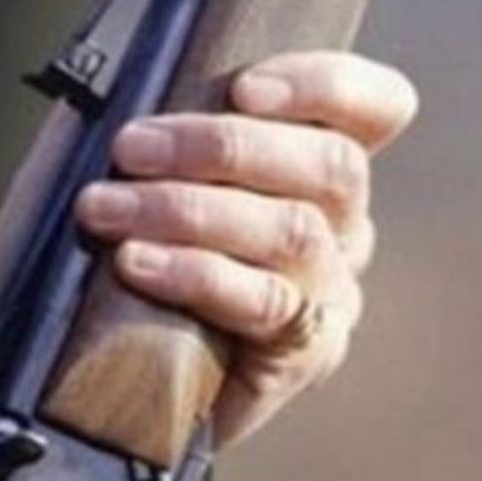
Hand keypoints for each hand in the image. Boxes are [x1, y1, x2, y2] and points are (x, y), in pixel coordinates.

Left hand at [75, 51, 417, 447]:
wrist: (145, 395)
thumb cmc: (147, 277)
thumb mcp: (167, 196)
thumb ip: (182, 150)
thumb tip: (142, 114)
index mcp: (324, 175)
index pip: (373, 110)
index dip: (324, 86)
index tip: (245, 89)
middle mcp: (345, 232)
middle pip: (332, 165)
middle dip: (222, 146)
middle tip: (130, 150)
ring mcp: (333, 296)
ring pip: (295, 232)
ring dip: (189, 209)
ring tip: (108, 210)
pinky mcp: (307, 355)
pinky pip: (267, 304)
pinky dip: (196, 274)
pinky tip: (138, 264)